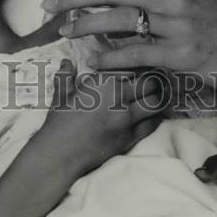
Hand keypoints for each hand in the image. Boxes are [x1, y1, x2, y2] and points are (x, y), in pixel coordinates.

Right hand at [36, 59, 161, 178]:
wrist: (61, 154)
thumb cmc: (59, 122)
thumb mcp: (61, 94)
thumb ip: (66, 75)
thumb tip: (67, 62)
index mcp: (102, 82)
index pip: (131, 65)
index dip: (139, 63)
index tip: (142, 62)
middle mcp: (118, 97)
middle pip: (149, 82)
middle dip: (153, 78)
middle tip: (155, 77)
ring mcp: (127, 119)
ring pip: (155, 102)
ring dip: (157, 96)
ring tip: (157, 94)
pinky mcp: (131, 137)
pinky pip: (152, 123)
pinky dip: (155, 116)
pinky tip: (154, 113)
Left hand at [47, 0, 216, 92]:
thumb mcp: (196, 4)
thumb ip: (163, 1)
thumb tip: (128, 5)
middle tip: (49, 6)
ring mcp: (177, 24)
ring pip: (118, 17)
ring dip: (85, 23)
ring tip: (63, 30)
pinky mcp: (183, 54)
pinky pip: (137, 52)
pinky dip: (110, 55)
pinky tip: (93, 60)